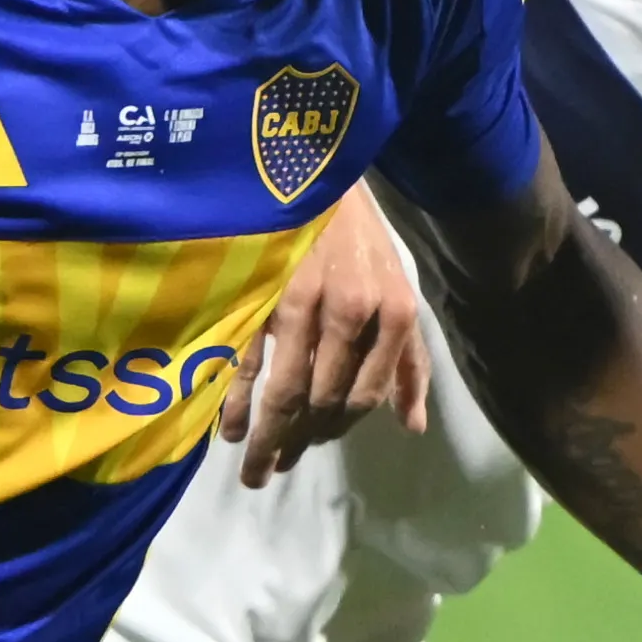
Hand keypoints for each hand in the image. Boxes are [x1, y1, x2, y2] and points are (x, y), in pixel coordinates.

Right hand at [219, 190, 434, 485]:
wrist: (314, 171)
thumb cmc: (359, 239)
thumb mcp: (399, 293)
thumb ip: (409, 361)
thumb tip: (412, 425)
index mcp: (390, 313)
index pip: (364, 394)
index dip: (340, 426)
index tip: (318, 441)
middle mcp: (350, 313)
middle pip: (323, 400)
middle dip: (300, 442)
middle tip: (276, 470)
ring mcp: (301, 305)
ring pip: (285, 392)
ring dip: (268, 438)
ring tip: (255, 469)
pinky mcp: (261, 295)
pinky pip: (249, 363)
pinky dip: (238, 403)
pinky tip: (229, 430)